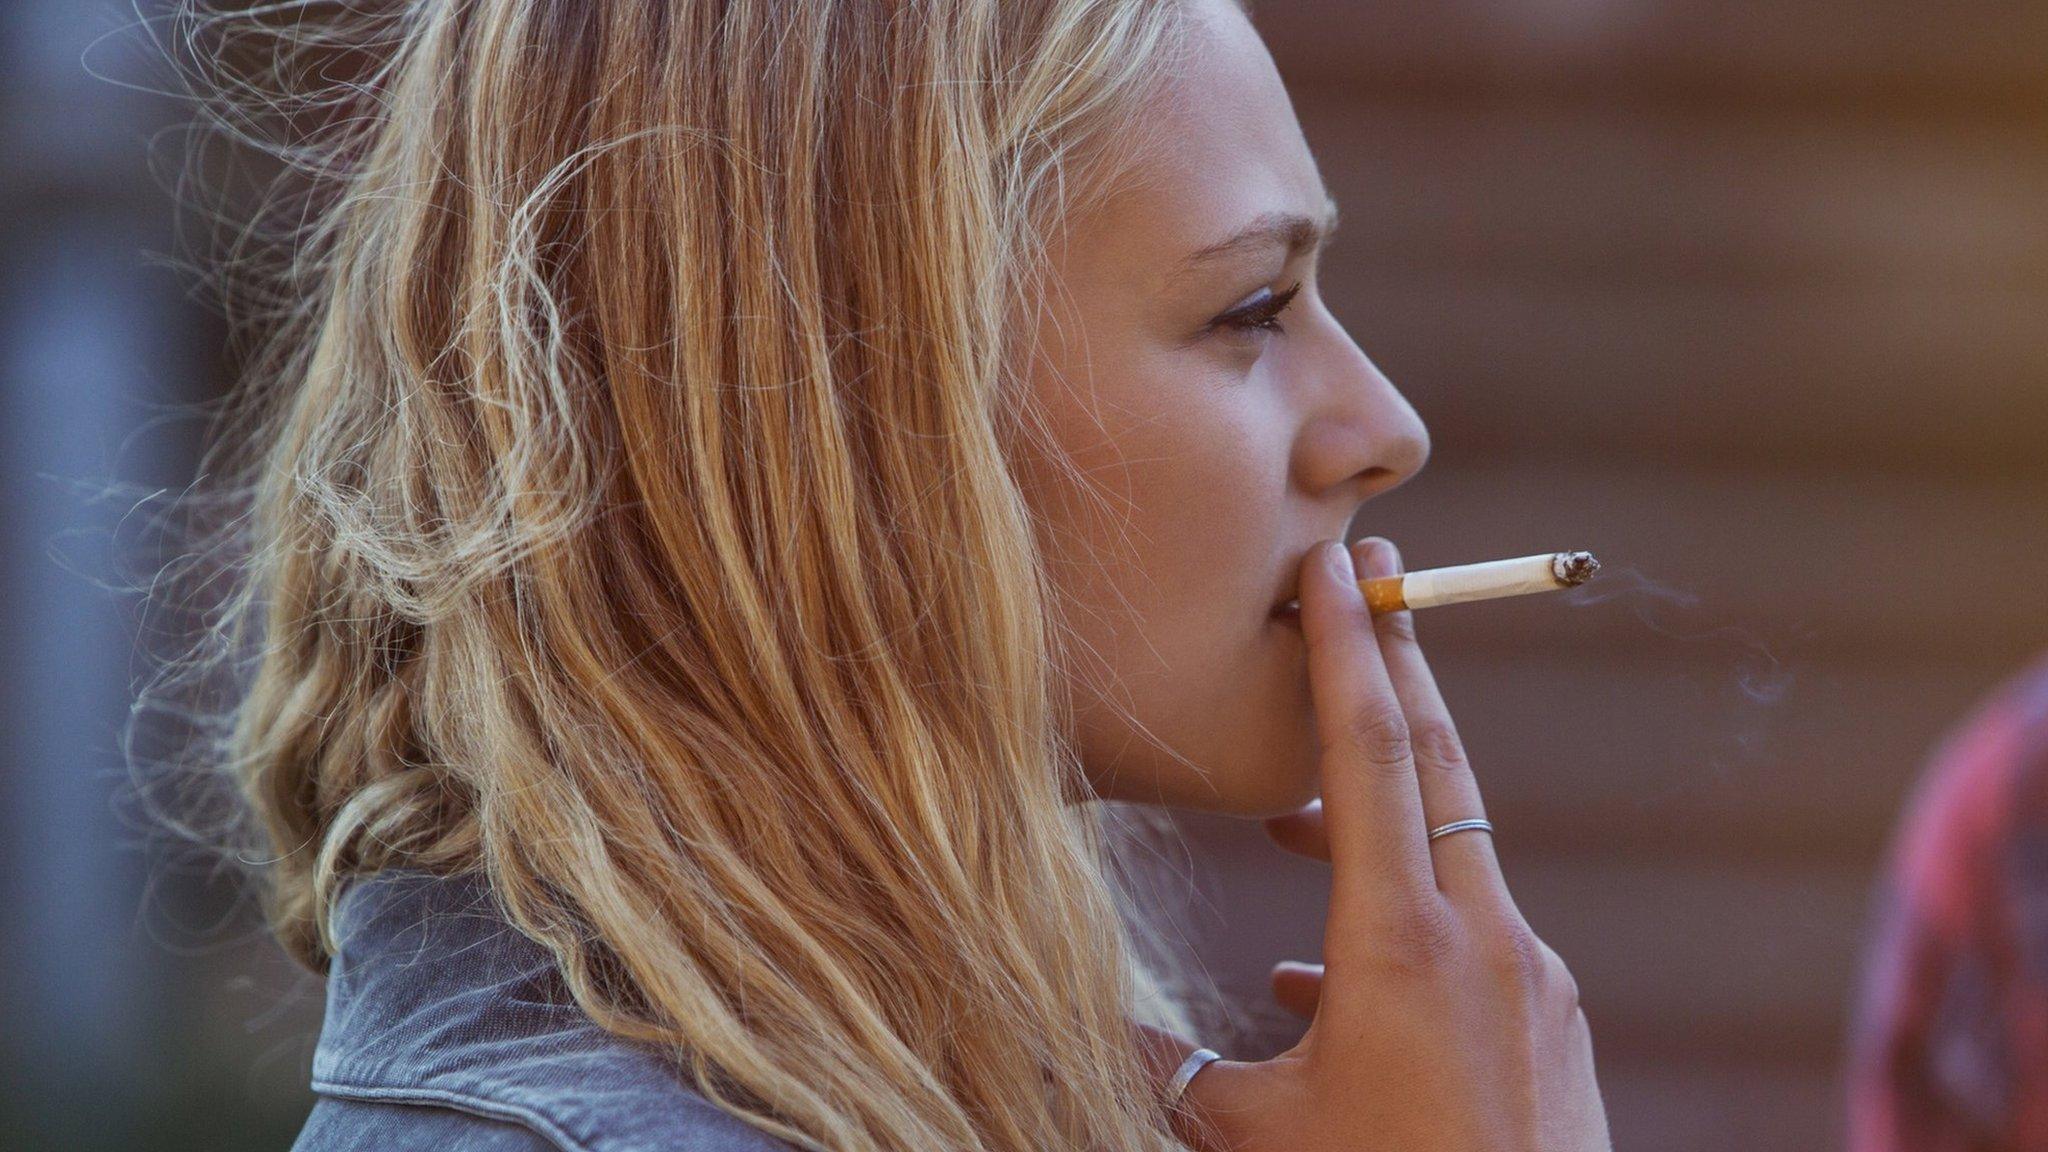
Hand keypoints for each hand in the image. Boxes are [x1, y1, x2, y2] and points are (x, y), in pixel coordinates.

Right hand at [1135, 536, 1610, 1151]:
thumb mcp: (1259, 1137)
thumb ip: (1174, 1069)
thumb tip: (1091, 1027)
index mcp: (1404, 947)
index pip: (1370, 755)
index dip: (1349, 649)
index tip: (1340, 563)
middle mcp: (1485, 941)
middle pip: (1438, 760)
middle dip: (1396, 660)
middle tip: (1369, 575)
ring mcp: (1533, 981)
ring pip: (1454, 846)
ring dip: (1380, 802)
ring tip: (1288, 816)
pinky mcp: (1550, 1025)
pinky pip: (1472, 930)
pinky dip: (1404, 911)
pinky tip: (1323, 975)